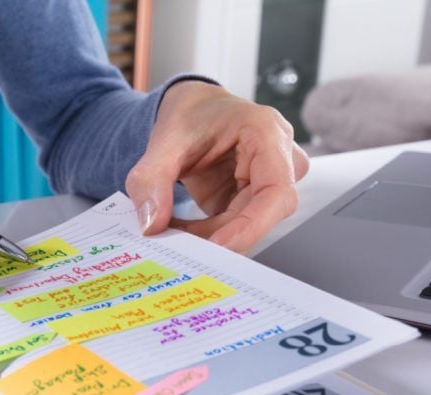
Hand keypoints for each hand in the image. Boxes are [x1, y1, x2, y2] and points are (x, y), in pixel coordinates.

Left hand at [125, 81, 309, 253]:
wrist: (192, 111)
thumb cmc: (189, 116)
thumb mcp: (163, 140)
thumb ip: (151, 179)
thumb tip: (151, 224)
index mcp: (266, 133)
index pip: (275, 192)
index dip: (250, 225)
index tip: (217, 246)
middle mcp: (278, 159)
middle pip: (261, 215)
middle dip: (220, 235)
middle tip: (180, 246)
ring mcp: (267, 181)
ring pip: (248, 225)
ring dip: (209, 235)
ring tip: (171, 231)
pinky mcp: (251, 198)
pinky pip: (234, 226)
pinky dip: (206, 233)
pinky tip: (179, 227)